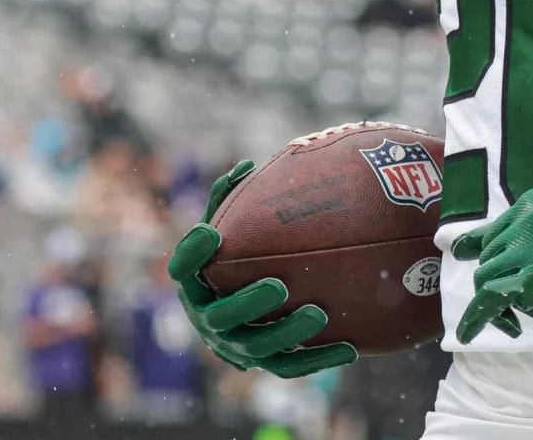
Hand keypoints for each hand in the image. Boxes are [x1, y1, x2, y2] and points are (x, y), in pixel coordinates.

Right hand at [168, 159, 357, 377]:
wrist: (241, 315)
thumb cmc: (235, 259)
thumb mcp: (228, 232)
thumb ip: (230, 202)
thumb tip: (245, 166)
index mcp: (196, 285)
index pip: (182, 270)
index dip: (192, 254)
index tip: (212, 232)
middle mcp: (209, 319)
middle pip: (222, 317)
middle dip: (248, 303)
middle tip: (278, 286)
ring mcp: (235, 347)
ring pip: (259, 347)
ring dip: (288, 332)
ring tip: (318, 313)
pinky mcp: (264, 364)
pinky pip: (291, 366)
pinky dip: (319, 359)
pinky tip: (350, 348)